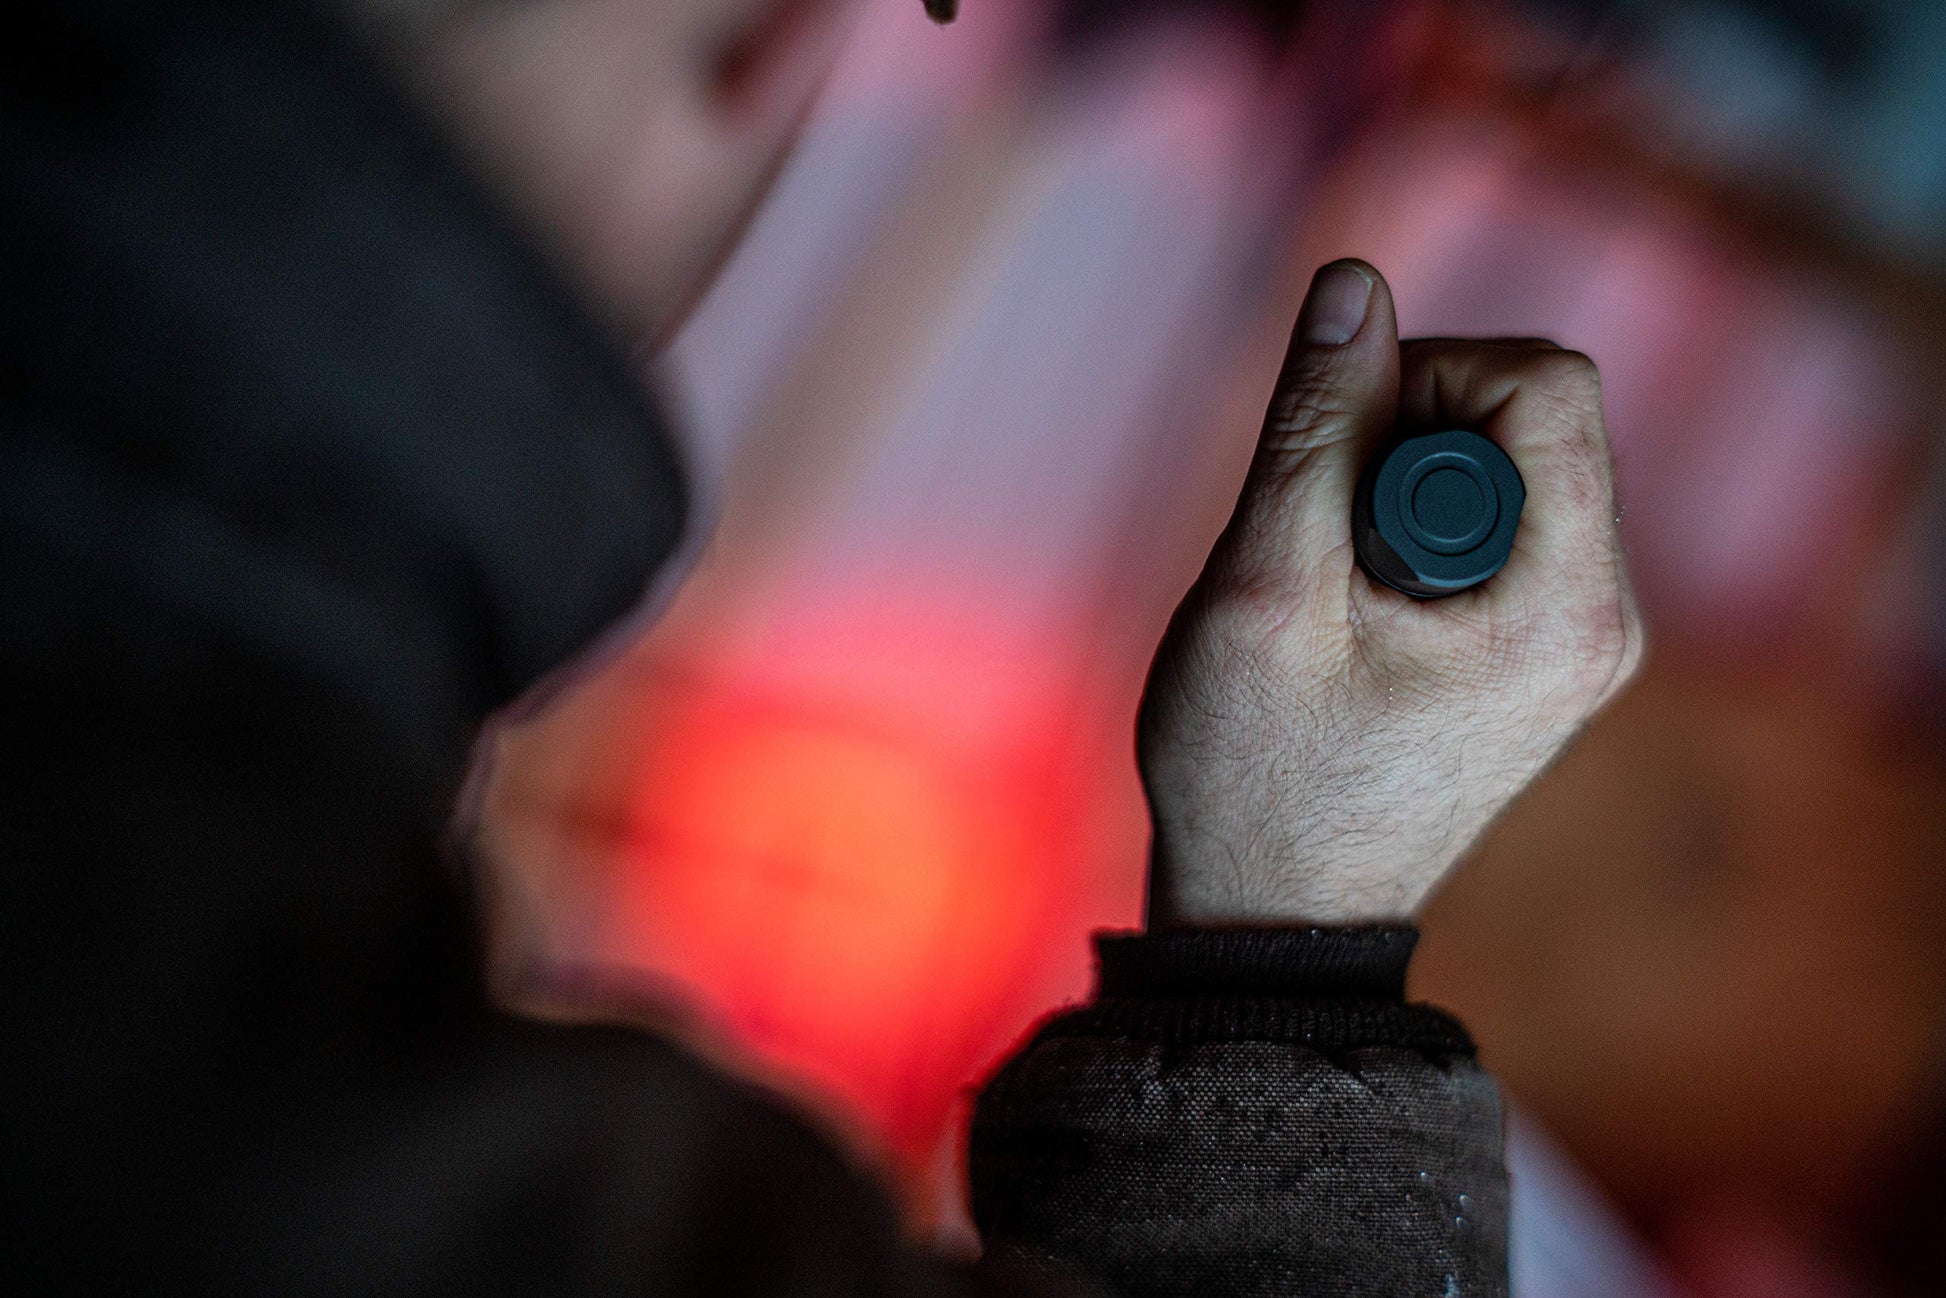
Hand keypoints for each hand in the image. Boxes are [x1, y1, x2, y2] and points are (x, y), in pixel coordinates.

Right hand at [1138, 260, 1643, 925]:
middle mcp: (1604, 617)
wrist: (1276, 915)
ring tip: (1328, 593)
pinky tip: (1348, 613)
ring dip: (1394, 490)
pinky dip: (1405, 533)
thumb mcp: (1264, 589)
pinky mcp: (1537, 650)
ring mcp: (1576, 638)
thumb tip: (1352, 280)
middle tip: (1319, 548)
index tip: (1335, 461)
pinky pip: (1488, 525)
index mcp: (1565, 607)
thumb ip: (1312, 427)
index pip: (1546, 382)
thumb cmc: (1259, 775)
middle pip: (1529, 415)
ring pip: (1503, 465)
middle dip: (1403, 440)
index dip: (1427, 378)